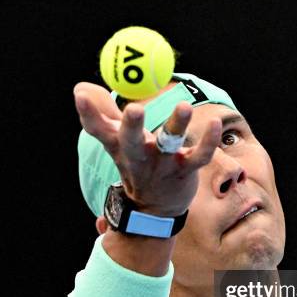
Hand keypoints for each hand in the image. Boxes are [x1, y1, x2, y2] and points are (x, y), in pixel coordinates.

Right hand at [74, 82, 221, 216]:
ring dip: (177, 125)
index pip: (99, 129)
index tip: (80, 94)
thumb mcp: (116, 141)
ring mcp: (162, 164)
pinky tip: (216, 123)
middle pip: (131, 141)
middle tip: (133, 109)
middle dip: (130, 126)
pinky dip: (209, 141)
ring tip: (184, 107)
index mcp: (119, 146)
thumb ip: (103, 113)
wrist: (155, 208)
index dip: (89, 113)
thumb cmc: (136, 163)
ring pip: (169, 144)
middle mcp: (139, 156)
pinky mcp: (185, 170)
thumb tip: (80, 87)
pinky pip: (199, 156)